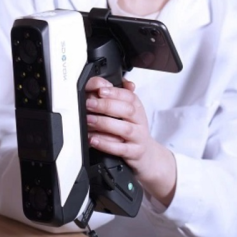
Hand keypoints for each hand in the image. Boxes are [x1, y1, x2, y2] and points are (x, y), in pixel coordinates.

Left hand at [85, 76, 176, 205]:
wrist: (147, 155)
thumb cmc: (133, 129)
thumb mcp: (128, 110)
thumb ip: (118, 95)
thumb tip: (112, 81)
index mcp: (137, 107)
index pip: (129, 96)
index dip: (114, 92)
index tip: (100, 90)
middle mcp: (139, 121)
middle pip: (127, 110)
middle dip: (106, 105)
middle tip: (89, 104)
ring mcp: (138, 137)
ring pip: (124, 129)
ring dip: (104, 123)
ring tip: (89, 120)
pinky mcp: (134, 153)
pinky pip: (121, 149)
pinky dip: (106, 144)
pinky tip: (94, 140)